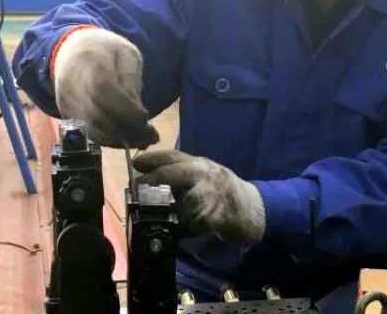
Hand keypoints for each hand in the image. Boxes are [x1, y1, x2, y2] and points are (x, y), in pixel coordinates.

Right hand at [53, 28, 158, 147]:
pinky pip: (88, 132)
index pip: (104, 91)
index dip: (125, 109)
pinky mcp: (66, 114)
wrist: (71, 50)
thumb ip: (131, 80)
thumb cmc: (106, 50)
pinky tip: (127, 137)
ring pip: (93, 129)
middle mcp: (72, 85)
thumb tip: (138, 113)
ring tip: (144, 138)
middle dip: (127, 129)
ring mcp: (66, 102)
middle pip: (98, 116)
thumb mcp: (127, 54)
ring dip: (120, 138)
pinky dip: (110, 138)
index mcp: (90, 62)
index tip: (146, 118)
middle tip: (152, 136)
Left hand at [133, 150, 264, 241]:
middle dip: (155, 179)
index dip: (153, 158)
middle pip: (176, 172)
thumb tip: (145, 177)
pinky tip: (182, 231)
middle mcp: (206, 174)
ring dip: (170, 211)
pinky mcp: (216, 215)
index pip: (174, 155)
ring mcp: (212, 194)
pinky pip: (193, 223)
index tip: (135, 164)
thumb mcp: (202, 175)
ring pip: (183, 202)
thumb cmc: (221, 190)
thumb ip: (180, 173)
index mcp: (200, 164)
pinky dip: (184, 229)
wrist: (250, 208)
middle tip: (138, 187)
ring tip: (160, 217)